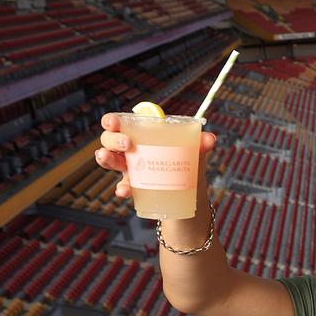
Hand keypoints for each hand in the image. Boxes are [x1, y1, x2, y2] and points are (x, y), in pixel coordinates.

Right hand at [95, 113, 216, 198]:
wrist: (190, 194)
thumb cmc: (187, 165)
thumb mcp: (194, 154)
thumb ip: (201, 145)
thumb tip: (210, 139)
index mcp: (142, 136)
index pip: (121, 124)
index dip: (112, 121)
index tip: (114, 122)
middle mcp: (131, 150)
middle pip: (110, 140)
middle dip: (113, 139)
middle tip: (127, 144)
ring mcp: (129, 169)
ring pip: (109, 160)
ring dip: (105, 159)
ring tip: (106, 158)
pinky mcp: (133, 187)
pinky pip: (123, 186)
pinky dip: (122, 188)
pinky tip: (124, 191)